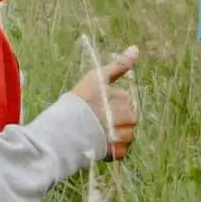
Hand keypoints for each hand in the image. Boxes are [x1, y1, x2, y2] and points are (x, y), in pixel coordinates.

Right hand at [67, 47, 139, 161]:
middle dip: (116, 120)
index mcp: (125, 99)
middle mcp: (128, 118)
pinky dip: (112, 149)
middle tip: (96, 121)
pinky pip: (121, 150)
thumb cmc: (79, 102)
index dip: (111, 104)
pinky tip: (99, 144)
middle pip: (129, 119)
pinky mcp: (118, 153)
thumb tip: (136, 48)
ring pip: (126, 135)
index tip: (97, 106)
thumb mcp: (97, 78)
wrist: (64, 130)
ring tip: (97, 133)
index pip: (126, 101)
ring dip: (115, 135)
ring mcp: (124, 136)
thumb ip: (119, 65)